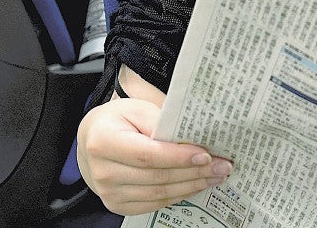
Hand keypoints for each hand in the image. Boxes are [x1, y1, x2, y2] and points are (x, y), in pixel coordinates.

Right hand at [77, 97, 232, 215]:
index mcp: (104, 142)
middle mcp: (102, 171)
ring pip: (158, 193)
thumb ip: (162, 123)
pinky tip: (197, 185)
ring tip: (216, 175)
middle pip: (156, 176)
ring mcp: (108, 192)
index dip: (179, 157)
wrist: (94, 140)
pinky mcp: (117, 205)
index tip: (206, 155)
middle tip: (223, 166)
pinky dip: (179, 194)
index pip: (148, 155)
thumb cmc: (120, 120)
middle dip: (194, 172)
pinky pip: (154, 204)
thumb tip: (194, 139)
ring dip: (191, 185)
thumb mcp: (138, 109)